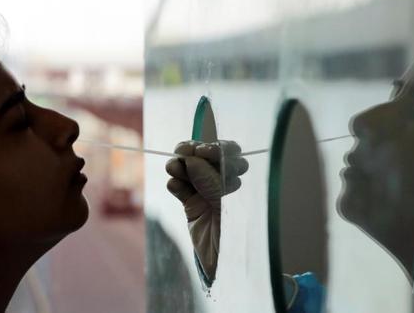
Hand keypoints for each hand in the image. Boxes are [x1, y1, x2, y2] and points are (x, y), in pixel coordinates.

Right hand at [165, 140, 247, 281]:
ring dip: (180, 165)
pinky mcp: (191, 204)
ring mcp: (205, 192)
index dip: (216, 149)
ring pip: (189, 169)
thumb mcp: (226, 206)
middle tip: (183, 153)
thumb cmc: (235, 236)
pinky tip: (174, 185)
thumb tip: (192, 160)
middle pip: (206, 156)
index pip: (230, 153)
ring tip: (173, 167)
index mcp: (240, 178)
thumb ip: (210, 182)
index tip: (204, 151)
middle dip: (193, 152)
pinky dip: (176, 184)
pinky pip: (180, 188)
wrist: (224, 265)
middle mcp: (223, 182)